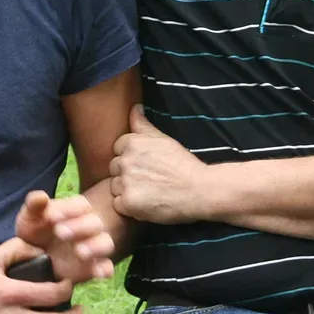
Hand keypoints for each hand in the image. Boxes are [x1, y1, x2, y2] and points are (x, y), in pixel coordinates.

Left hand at [14, 191, 114, 283]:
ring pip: (105, 243)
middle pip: (94, 222)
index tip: (51, 216)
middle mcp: (88, 227)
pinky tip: (98, 273)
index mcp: (74, 211)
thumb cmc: (35, 231)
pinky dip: (105, 269)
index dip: (69, 209)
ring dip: (95, 246)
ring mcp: (92, 247)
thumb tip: (40, 196)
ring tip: (80, 252)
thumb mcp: (30, 218)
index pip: (80, 204)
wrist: (32, 259)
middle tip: (59, 233)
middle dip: (79, 227)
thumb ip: (33, 205)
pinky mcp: (92, 268)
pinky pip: (106, 267)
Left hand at [110, 106, 209, 223]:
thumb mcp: (163, 139)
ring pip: (114, 186)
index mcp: (132, 143)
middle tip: (148, 179)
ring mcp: (126, 182)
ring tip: (148, 192)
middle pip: (114, 168)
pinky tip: (146, 203)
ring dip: (127, 190)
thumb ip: (143, 124)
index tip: (146, 165)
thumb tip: (134, 107)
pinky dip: (129, 206)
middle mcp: (126, 161)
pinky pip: (118, 204)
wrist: (199, 190)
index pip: (117, 149)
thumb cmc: (183, 165)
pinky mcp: (128, 203)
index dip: (131, 158)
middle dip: (127, 174)